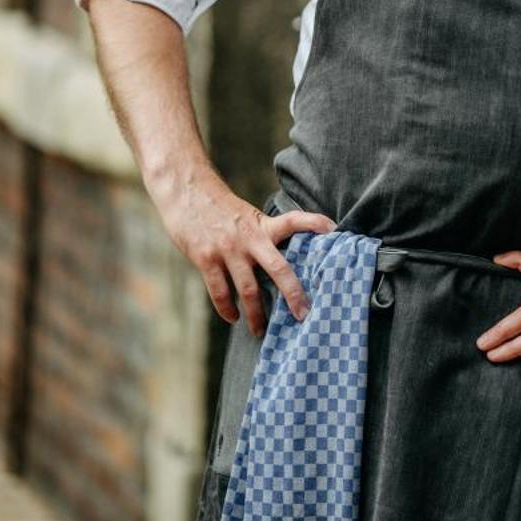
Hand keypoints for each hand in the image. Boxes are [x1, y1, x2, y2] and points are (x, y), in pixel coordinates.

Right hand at [157, 182, 335, 336]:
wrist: (186, 190)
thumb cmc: (219, 207)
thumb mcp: (247, 216)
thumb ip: (262, 237)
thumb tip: (278, 266)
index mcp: (262, 225)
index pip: (294, 220)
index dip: (315, 223)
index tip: (335, 230)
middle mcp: (249, 238)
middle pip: (278, 268)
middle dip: (293, 294)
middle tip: (304, 315)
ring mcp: (227, 249)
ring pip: (248, 290)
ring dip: (256, 315)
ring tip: (261, 330)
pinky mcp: (206, 258)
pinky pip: (219, 292)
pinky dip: (227, 309)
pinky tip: (233, 318)